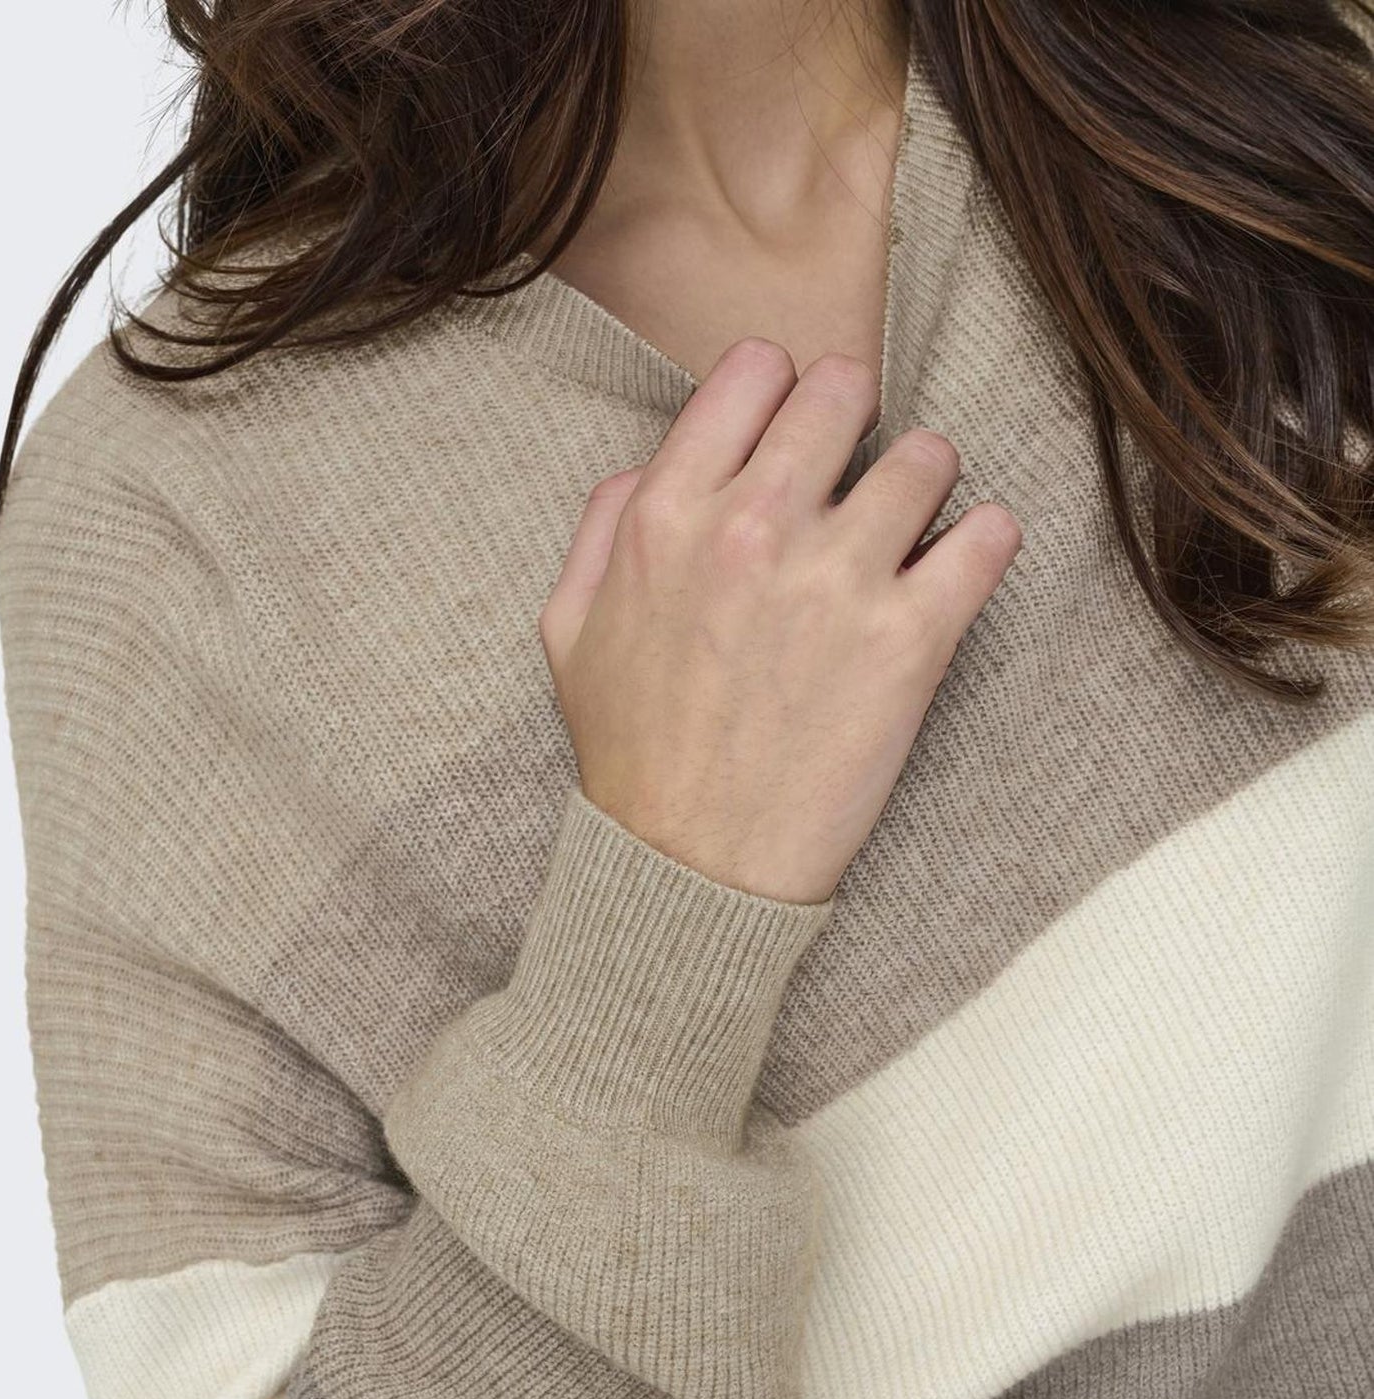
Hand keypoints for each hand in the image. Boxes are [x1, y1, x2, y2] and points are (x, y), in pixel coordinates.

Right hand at [538, 336, 1021, 902]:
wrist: (690, 867)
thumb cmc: (632, 755)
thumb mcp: (570, 632)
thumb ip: (603, 529)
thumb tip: (653, 466)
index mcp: (667, 515)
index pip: (755, 372)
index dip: (782, 391)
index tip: (794, 431)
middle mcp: (754, 528)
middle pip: (844, 391)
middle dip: (857, 420)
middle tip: (861, 471)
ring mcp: (838, 580)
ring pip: (927, 455)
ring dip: (926, 485)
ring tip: (911, 531)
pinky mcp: (910, 641)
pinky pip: (988, 537)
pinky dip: (985, 543)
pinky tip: (960, 567)